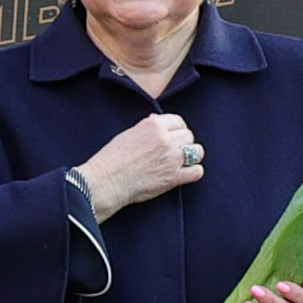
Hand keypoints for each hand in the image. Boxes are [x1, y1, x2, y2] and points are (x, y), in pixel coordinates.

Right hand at [77, 111, 206, 219]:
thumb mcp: (128, 134)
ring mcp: (171, 159)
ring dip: (191, 156)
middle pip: (188, 135)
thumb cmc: (111, 159)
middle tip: (174, 150)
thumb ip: (147, 127)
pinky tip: (185, 173)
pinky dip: (193, 172)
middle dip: (183, 142)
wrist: (106, 181)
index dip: (176, 129)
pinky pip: (197, 171)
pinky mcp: (173, 177)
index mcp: (153, 125)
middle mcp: (165, 139)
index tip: (172, 136)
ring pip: (197, 151)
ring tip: (181, 161)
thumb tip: (158, 121)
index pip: (178, 121)